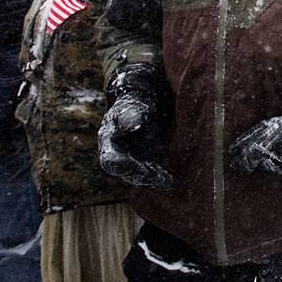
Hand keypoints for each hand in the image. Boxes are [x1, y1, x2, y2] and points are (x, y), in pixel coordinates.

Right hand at [97, 63, 173, 190]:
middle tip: (154, 176)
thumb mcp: (131, 104)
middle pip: (126, 171)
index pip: (109, 157)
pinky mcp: (148, 160)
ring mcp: (134, 159)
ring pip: (140, 175)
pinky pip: (153, 173)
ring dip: (153, 180)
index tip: (128, 165)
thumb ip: (130, 114)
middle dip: (140, 175)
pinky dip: (161, 178)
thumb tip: (130, 124)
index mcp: (109, 140)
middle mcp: (119, 154)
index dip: (117, 163)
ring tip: (167, 182)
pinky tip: (172, 181)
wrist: (145, 100)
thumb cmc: (134, 100)